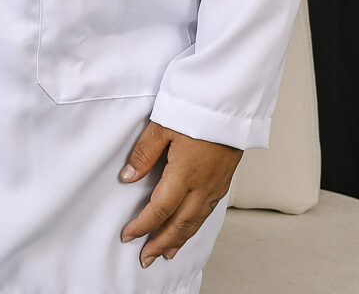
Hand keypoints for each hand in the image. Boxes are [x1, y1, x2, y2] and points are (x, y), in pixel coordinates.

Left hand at [118, 120, 242, 267]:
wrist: (231, 99)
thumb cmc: (197, 108)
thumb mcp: (162, 125)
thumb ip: (144, 154)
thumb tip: (127, 177)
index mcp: (184, 173)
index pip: (160, 209)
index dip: (143, 226)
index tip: (129, 236)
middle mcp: (203, 185)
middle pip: (180, 223)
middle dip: (161, 243)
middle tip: (146, 258)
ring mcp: (216, 185)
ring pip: (196, 221)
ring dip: (179, 239)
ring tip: (166, 252)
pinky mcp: (224, 180)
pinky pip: (208, 211)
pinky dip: (195, 226)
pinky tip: (189, 228)